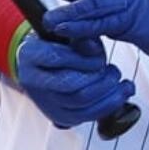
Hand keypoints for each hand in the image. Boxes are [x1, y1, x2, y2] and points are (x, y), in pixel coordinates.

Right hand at [15, 33, 134, 127]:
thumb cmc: (59, 43)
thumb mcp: (69, 33)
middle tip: (113, 71)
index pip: (57, 57)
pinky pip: (85, 116)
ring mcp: (44, 101)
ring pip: (80, 103)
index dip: (84, 58)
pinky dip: (107, 106)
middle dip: (98, 79)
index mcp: (29, 54)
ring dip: (107, 93)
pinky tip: (120, 94)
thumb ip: (81, 38)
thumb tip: (95, 49)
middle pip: (70, 85)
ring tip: (118, 80)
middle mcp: (32, 80)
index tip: (100, 55)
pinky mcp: (58, 116)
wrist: (46, 63)